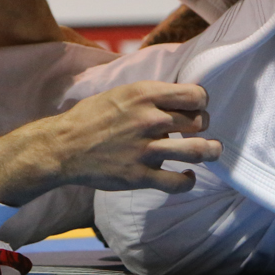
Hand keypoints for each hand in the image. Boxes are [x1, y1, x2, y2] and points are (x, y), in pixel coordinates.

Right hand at [0, 81, 217, 205]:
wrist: (62, 147)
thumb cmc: (89, 117)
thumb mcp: (119, 93)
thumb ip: (149, 94)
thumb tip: (177, 94)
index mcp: (144, 95)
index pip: (196, 94)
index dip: (201, 102)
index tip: (197, 107)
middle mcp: (149, 120)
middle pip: (200, 122)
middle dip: (202, 125)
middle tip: (196, 130)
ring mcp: (146, 149)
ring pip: (198, 151)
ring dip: (211, 151)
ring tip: (212, 151)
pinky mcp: (140, 175)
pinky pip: (178, 182)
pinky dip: (188, 180)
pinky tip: (187, 176)